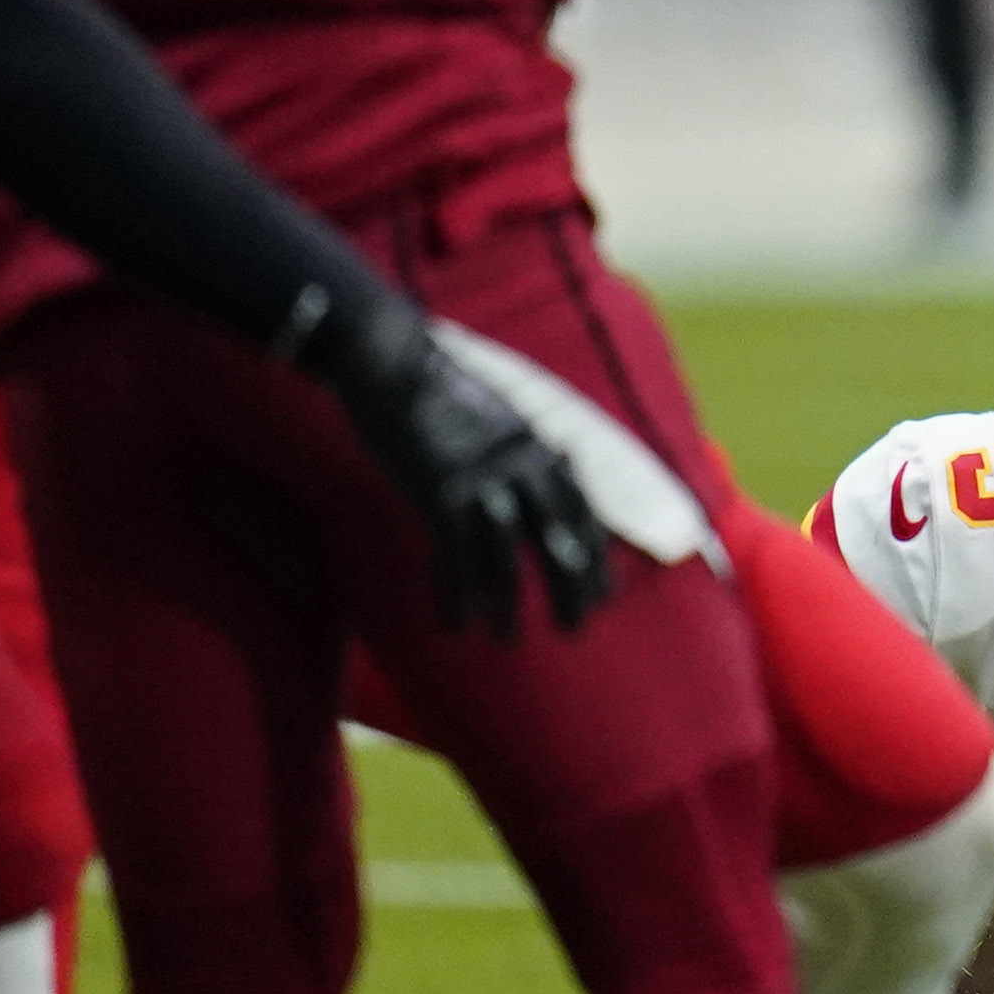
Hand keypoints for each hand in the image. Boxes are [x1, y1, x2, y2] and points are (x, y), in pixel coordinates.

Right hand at [298, 291, 612, 638]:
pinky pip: (453, 551)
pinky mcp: (439, 484)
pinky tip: (452, 622)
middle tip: (575, 629)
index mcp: (535, 443)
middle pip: (559, 534)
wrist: (387, 355)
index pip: (581, 508)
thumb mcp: (492, 415)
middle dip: (571, 585)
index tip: (605, 592)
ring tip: (504, 639)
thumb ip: (516, 447)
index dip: (595, 553)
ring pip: (506, 552)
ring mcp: (480, 472)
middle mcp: (520, 459)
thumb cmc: (431, 387)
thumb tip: (540, 470)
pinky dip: (455, 590)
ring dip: (507, 601)